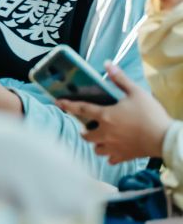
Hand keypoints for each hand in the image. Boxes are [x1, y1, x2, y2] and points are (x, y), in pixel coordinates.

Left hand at [57, 62, 172, 163]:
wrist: (165, 138)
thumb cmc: (150, 114)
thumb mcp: (136, 92)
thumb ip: (120, 79)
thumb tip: (107, 64)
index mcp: (106, 116)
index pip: (82, 109)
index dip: (68, 105)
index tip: (58, 103)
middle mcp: (106, 133)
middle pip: (86, 135)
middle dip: (85, 131)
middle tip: (88, 127)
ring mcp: (114, 147)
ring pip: (97, 149)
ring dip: (96, 144)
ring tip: (102, 139)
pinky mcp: (124, 156)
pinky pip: (111, 160)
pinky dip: (110, 156)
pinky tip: (114, 151)